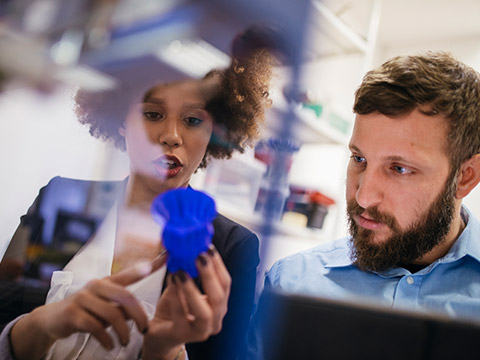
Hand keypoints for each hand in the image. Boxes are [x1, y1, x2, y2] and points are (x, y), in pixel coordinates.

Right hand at [10, 254, 165, 359]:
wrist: (53, 319)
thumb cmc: (87, 311)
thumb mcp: (107, 306)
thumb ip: (124, 307)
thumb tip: (141, 315)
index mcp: (108, 281)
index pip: (132, 273)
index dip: (151, 265)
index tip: (168, 256)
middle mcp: (96, 285)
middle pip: (126, 297)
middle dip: (139, 315)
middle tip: (144, 329)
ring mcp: (83, 298)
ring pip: (112, 314)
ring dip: (123, 331)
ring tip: (126, 341)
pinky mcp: (73, 314)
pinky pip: (96, 327)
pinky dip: (107, 338)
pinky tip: (110, 345)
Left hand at [142, 246, 230, 359]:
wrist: (160, 333)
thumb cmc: (174, 308)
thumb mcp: (182, 287)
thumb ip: (187, 272)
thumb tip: (185, 249)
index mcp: (219, 306)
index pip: (225, 283)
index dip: (218, 265)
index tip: (209, 248)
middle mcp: (215, 320)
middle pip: (219, 297)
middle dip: (209, 274)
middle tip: (199, 256)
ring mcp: (201, 331)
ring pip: (204, 312)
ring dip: (192, 289)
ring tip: (181, 271)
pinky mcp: (182, 336)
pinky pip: (181, 316)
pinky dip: (176, 297)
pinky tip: (171, 281)